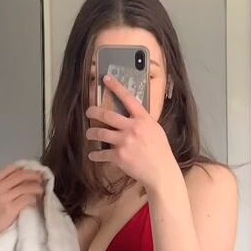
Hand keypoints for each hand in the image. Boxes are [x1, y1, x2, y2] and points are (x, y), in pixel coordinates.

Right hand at [0, 163, 44, 250]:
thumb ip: (4, 187)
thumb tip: (25, 181)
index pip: (13, 168)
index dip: (27, 168)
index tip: (35, 171)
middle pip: (22, 174)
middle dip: (35, 176)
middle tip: (43, 180)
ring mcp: (3, 198)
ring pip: (27, 186)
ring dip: (38, 188)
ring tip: (42, 192)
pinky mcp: (9, 209)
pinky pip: (28, 198)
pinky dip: (34, 199)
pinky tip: (36, 202)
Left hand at [85, 73, 176, 190]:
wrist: (161, 171)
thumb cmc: (161, 151)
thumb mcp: (156, 130)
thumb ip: (143, 122)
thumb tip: (133, 116)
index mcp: (143, 119)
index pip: (128, 98)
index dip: (116, 87)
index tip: (106, 79)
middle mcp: (132, 128)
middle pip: (107, 115)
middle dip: (94, 111)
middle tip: (89, 111)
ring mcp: (124, 142)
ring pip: (100, 132)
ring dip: (91, 133)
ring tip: (89, 133)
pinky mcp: (118, 156)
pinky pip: (102, 154)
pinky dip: (95, 155)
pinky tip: (92, 156)